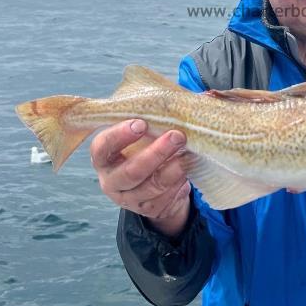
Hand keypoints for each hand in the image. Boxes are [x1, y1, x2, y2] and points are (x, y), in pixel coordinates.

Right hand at [90, 119, 190, 237]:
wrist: (154, 182)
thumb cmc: (147, 146)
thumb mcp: (145, 132)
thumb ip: (159, 116)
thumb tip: (202, 95)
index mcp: (103, 156)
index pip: (103, 146)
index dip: (120, 135)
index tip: (142, 123)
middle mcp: (111, 179)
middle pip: (131, 171)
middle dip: (156, 153)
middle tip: (177, 135)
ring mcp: (128, 198)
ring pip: (151, 186)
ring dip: (173, 169)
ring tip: (188, 155)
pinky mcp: (147, 210)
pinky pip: (165, 198)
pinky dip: (179, 183)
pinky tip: (188, 170)